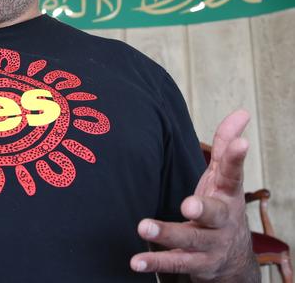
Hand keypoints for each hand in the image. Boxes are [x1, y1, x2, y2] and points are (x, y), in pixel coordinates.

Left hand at [130, 109, 259, 281]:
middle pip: (214, 214)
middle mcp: (221, 222)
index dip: (236, 158)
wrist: (231, 259)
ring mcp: (209, 245)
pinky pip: (174, 263)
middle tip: (188, 204)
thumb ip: (225, 146)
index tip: (241, 144)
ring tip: (144, 227)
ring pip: (190, 240)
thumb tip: (241, 112)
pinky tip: (135, 261)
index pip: (233, 174)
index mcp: (227, 195)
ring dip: (167, 234)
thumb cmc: (220, 206)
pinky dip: (154, 262)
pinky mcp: (194, 264)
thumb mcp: (223, 178)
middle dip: (202, 209)